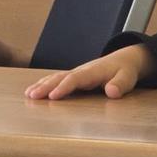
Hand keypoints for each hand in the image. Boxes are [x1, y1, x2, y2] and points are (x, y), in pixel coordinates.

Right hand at [24, 45, 152, 99]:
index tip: (53, 97)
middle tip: (32, 96)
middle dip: (46, 86)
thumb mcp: (127, 78)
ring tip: (29, 94)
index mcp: (92, 72)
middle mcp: (81, 71)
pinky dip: (44, 84)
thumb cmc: (125, 71)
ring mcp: (76, 73)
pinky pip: (57, 79)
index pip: (75, 79)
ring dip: (42, 85)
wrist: (124, 60)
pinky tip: (35, 91)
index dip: (64, 88)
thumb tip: (111, 92)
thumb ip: (120, 85)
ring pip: (55, 77)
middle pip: (60, 77)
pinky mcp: (74, 77)